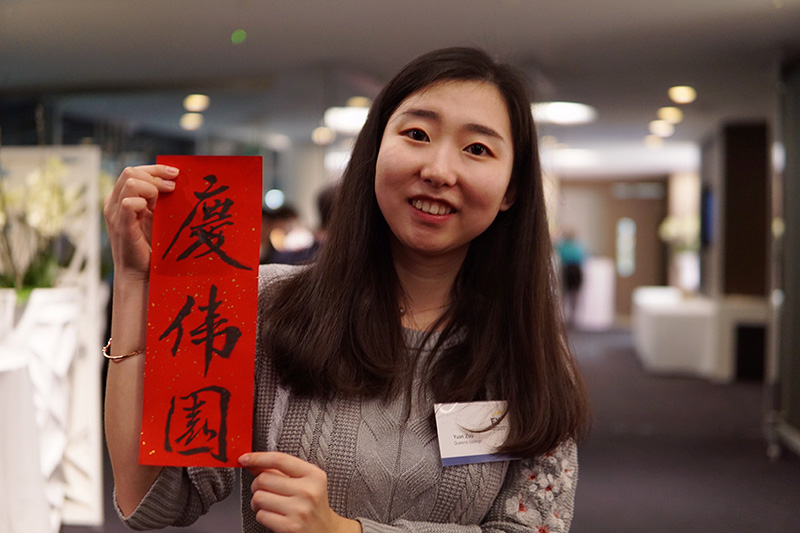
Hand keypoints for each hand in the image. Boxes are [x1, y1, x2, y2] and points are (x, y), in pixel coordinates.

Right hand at [103, 165, 177, 281]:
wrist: (141, 272)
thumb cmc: (151, 245)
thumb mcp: (156, 216)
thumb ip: (158, 199)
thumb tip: (176, 180)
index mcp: (121, 197)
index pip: (134, 170)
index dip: (156, 169)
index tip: (177, 173)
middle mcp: (114, 202)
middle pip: (131, 171)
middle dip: (156, 176)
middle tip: (172, 189)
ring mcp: (114, 212)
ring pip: (130, 181)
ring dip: (151, 188)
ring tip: (159, 205)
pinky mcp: (120, 224)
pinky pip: (129, 202)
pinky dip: (143, 203)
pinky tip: (151, 212)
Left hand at [240, 452, 361, 532]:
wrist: (326, 531)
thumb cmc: (312, 505)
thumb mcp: (305, 482)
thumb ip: (280, 471)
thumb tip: (252, 461)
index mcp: (313, 475)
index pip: (280, 460)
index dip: (258, 457)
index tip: (244, 458)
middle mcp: (308, 491)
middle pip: (264, 479)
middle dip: (257, 485)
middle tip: (265, 490)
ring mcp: (299, 510)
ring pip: (259, 497)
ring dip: (258, 502)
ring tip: (269, 504)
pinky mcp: (290, 526)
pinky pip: (261, 515)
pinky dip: (262, 515)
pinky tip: (274, 515)